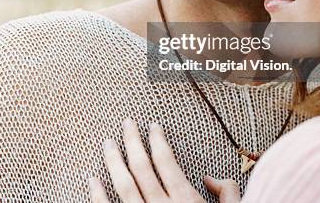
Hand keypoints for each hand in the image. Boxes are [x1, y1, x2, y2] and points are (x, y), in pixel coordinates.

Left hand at [88, 118, 240, 202]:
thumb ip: (227, 194)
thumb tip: (210, 179)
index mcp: (186, 201)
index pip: (166, 161)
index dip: (158, 140)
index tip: (152, 126)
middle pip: (141, 167)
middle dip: (132, 141)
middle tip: (126, 123)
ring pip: (123, 185)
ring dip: (113, 161)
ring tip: (108, 143)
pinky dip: (97, 196)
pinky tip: (92, 180)